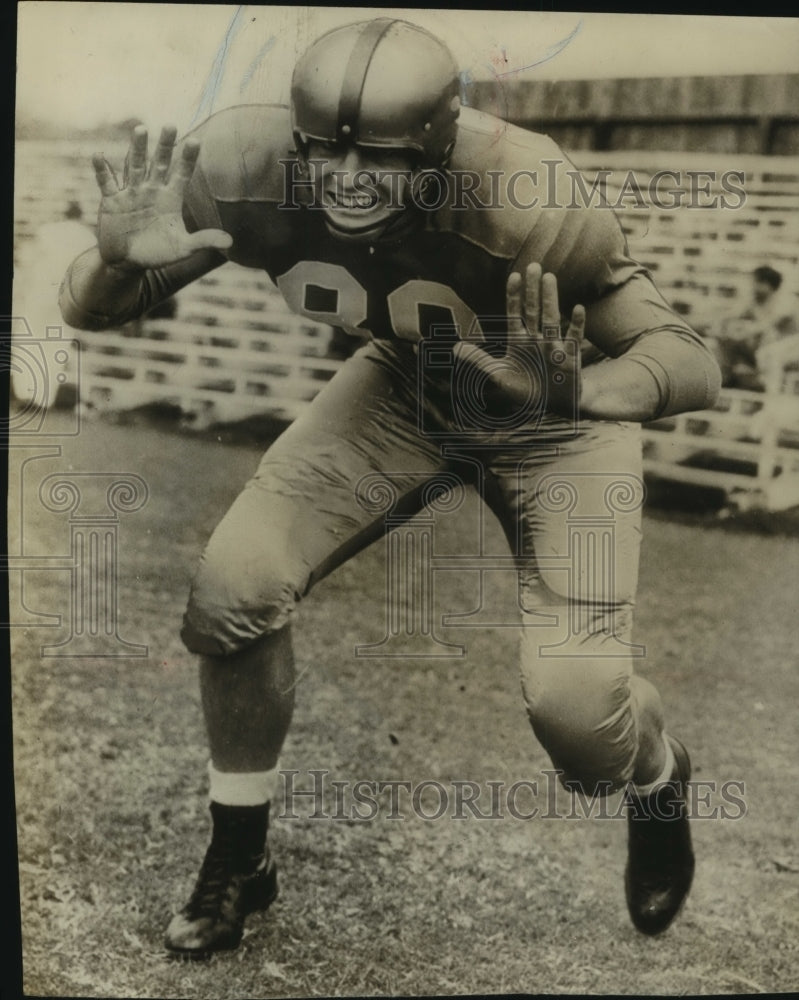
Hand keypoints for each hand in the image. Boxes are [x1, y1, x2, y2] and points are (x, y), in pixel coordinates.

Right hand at [92, 124, 232, 269]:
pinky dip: (102, 170)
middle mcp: (152, 190)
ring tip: (140, 129)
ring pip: (135, 166)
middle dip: (164, 146)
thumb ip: (203, 241)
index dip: (188, 159)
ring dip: (136, 149)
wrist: (128, 262)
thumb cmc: (158, 253)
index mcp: (171, 198)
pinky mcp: (112, 200)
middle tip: (170, 126)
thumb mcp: (182, 248)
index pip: (182, 174)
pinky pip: (107, 182)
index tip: (196, 141)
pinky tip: (99, 156)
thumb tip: (230, 241)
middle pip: (159, 163)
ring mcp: (131, 193)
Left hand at [452, 263, 584, 419]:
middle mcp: (536, 340)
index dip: (514, 296)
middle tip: (534, 266)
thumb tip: (454, 348)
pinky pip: (574, 338)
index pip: (515, 314)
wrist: (552, 404)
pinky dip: (577, 324)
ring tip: (549, 278)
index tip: (514, 276)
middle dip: (533, 290)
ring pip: (552, 318)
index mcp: (519, 341)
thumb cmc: (525, 388)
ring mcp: (554, 347)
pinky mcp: (570, 358)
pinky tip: (578, 308)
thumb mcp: (497, 375)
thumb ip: (478, 360)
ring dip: (550, 299)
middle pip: (534, 310)